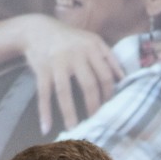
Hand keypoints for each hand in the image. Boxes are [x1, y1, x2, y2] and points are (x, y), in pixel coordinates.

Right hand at [14, 13, 121, 132]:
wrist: (37, 30)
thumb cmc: (69, 39)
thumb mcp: (91, 40)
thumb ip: (108, 56)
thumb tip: (123, 78)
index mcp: (91, 47)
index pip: (105, 75)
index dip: (109, 93)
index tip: (109, 107)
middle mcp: (75, 54)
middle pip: (88, 85)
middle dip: (94, 106)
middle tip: (96, 122)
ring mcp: (56, 63)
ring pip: (64, 92)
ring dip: (69, 113)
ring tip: (74, 129)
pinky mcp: (41, 70)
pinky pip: (44, 94)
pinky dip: (44, 112)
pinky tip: (46, 127)